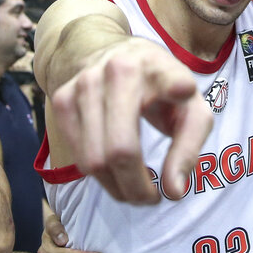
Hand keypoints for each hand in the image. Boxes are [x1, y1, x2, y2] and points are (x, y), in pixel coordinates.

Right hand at [50, 39, 212, 203]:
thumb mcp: (190, 108)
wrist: (111, 53)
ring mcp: (84, 83)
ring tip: (134, 188)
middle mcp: (119, 71)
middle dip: (137, 188)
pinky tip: (113, 171)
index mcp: (159, 69)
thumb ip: (189, 149)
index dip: (177, 85)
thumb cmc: (161, 89)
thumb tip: (173, 192)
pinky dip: (98, 175)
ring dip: (116, 187)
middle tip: (151, 199)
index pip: (170, 79)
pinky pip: (76, 156)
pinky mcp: (62, 98)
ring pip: (93, 160)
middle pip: (121, 150)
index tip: (183, 90)